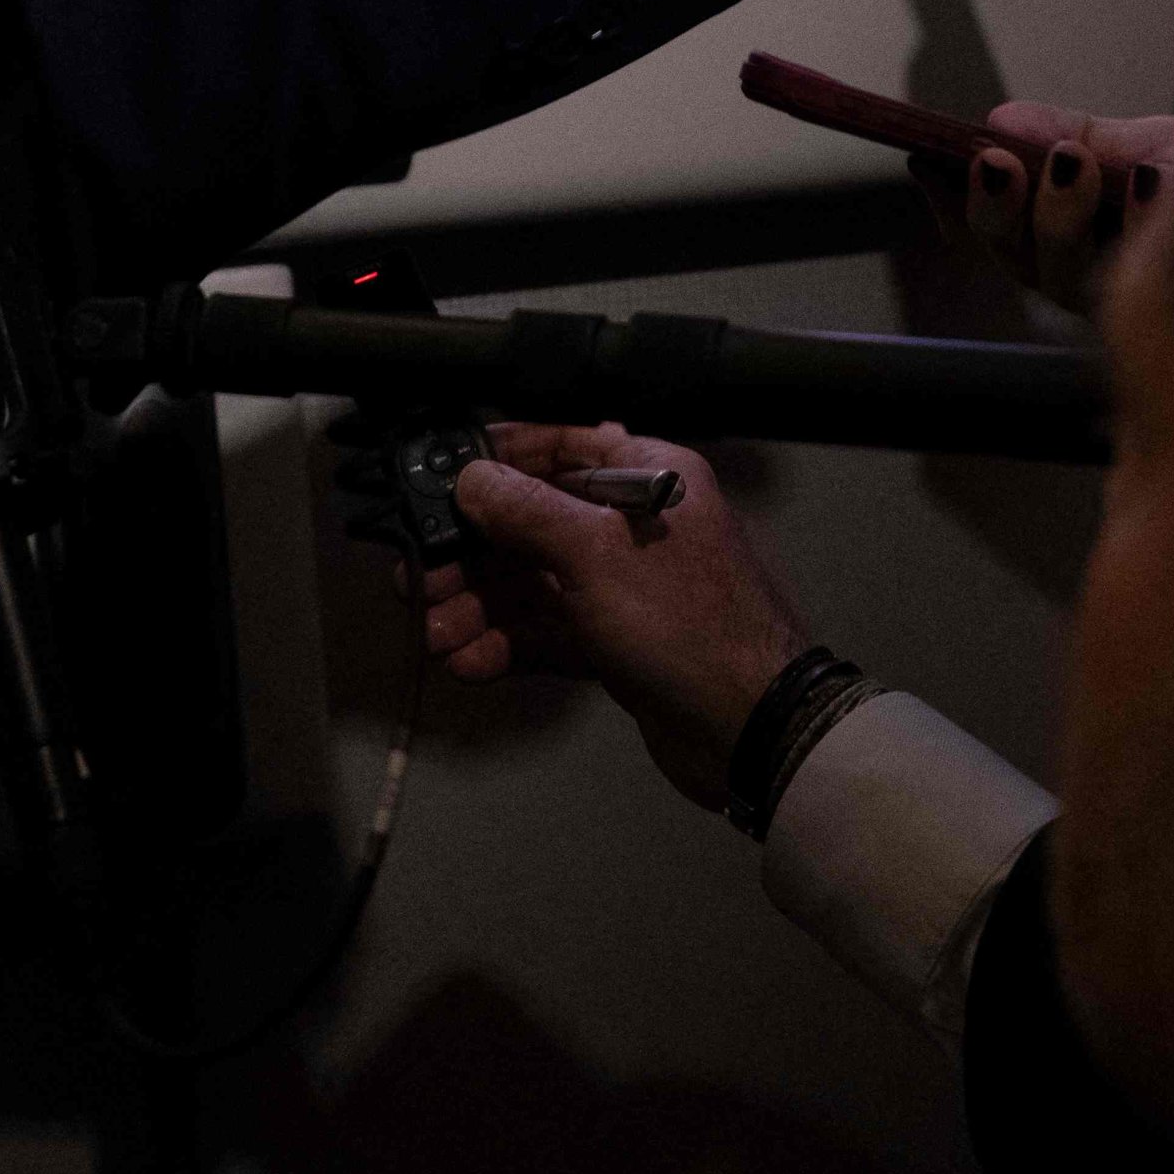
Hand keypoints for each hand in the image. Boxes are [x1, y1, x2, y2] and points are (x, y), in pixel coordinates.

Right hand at [426, 422, 814, 812]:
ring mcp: (625, 588)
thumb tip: (474, 479)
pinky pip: (547, 633)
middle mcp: (635, 525)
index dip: (497, 460)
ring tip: (438, 636)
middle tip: (423, 580)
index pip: (560, 446)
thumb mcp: (597, 553)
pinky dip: (506, 644)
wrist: (750, 727)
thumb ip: (528, 512)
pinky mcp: (616, 644)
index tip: (440, 479)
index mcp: (647, 477)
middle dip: (472, 554)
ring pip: (533, 584)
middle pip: (532, 523)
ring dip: (479, 607)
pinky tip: (468, 661)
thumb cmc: (692, 625)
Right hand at [940, 103, 1173, 311]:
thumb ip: (1074, 137)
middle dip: (997, 210)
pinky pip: (1149, 273)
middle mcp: (1093, 284)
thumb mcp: (1144, 145)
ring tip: (1075, 162)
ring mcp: (1133, 300)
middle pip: (1016, 260)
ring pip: (1064, 276)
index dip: (953, 202)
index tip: (926, 158)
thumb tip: (1000, 121)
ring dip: (1060, 216)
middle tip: (996, 162)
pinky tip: (1155, 179)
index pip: (991, 235)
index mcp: (1070, 247)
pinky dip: (1147, 219)